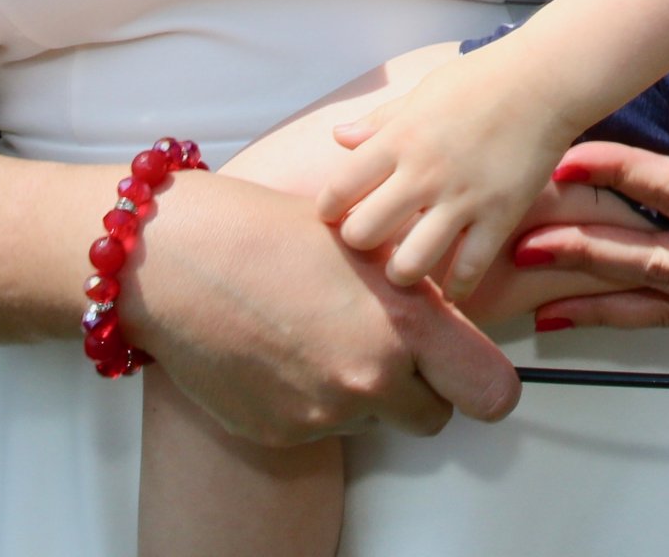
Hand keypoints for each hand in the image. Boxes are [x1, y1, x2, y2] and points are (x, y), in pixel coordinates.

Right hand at [130, 172, 518, 447]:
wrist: (177, 260)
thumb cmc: (265, 234)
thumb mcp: (364, 244)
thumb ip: (415, 294)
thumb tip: (446, 325)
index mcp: (405, 320)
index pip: (491, 390)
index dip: (480, 381)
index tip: (468, 371)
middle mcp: (372, 376)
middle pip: (434, 417)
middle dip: (418, 389)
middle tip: (382, 347)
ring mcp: (325, 413)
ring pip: (373, 420)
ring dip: (358, 392)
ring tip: (314, 334)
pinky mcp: (283, 434)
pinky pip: (320, 429)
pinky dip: (309, 401)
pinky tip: (280, 352)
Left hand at [321, 45, 580, 296]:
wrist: (544, 80)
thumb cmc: (481, 80)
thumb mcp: (422, 93)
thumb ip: (381, 122)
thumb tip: (339, 137)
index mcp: (399, 138)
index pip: (339, 188)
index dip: (329, 210)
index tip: (336, 216)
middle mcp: (423, 173)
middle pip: (364, 233)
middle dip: (360, 244)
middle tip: (372, 243)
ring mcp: (462, 199)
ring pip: (410, 263)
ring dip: (400, 273)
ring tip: (405, 269)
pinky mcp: (499, 216)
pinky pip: (469, 268)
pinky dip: (456, 288)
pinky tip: (451, 290)